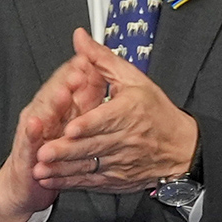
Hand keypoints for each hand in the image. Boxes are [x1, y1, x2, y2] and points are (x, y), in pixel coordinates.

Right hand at [0, 52, 104, 221]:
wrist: (27, 181)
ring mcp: (34, 131)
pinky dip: (33, 133)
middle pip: (55, 93)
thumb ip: (87, 95)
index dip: (79, 70)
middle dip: (66, 82)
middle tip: (78, 71)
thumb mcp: (73, 120)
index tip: (89, 58)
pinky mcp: (26, 151)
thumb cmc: (52, 148)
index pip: (68, 82)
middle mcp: (45, 114)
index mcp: (60, 106)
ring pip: (43, 114)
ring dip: (51, 103)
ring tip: (61, 93)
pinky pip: (30, 142)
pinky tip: (36, 125)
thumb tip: (99, 72)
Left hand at [33, 29, 198, 193]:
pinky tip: (51, 180)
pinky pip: (90, 181)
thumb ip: (102, 59)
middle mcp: (124, 139)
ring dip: (62, 169)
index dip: (87, 125)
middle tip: (42, 152)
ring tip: (40, 168)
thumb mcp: (133, 79)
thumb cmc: (156, 112)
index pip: (106, 119)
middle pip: (91, 146)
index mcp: (128, 112)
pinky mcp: (116, 178)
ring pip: (88, 166)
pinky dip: (70, 182)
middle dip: (65, 150)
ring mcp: (119, 161)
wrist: (181, 148)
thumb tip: (81, 40)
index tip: (70, 129)